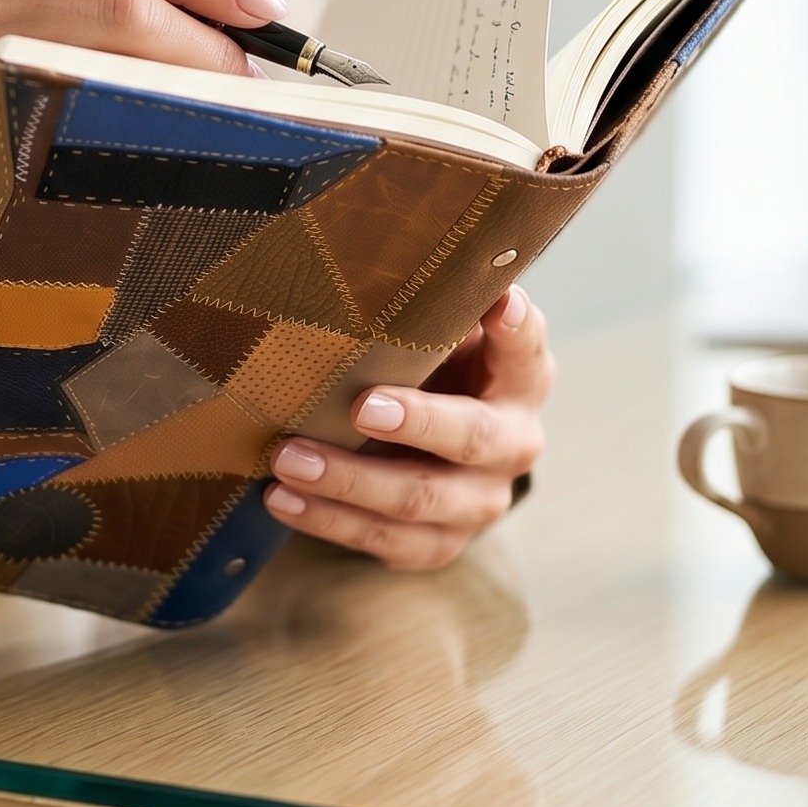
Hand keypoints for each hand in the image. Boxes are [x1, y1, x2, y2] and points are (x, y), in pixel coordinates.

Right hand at [0, 0, 284, 383]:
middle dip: (210, 37)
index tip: (268, 12)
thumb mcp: (27, 57)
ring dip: (192, 81)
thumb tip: (242, 42)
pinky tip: (174, 158)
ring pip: (111, 41)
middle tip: (255, 88)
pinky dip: (144, 126)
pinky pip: (79, 108)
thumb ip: (107, 28)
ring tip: (232, 125)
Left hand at [263, 287, 552, 569]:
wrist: (438, 453)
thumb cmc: (433, 370)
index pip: (527, 349)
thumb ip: (429, 309)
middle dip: (418, 423)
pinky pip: (384, 542)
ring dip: (348, 480)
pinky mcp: (437, 544)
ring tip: (287, 458)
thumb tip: (381, 262)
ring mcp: (477, 503)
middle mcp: (512, 444)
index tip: (500, 302)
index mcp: (521, 380)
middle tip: (363, 407)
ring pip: (418, 500)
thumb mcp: (441, 336)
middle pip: (473, 438)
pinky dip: (328, 521)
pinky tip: (280, 497)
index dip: (517, 329)